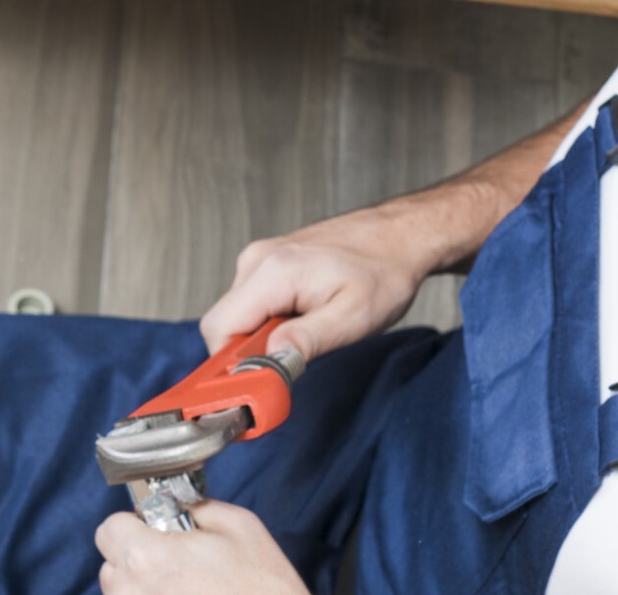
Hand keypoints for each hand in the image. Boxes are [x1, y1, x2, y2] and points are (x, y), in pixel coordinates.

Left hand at [95, 500, 305, 594]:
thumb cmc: (263, 592)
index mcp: (146, 558)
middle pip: (112, 566)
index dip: (134, 526)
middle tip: (179, 566)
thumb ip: (197, 507)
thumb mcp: (240, 527)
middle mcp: (130, 593)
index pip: (109, 529)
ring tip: (188, 591)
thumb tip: (177, 507)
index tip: (155, 533)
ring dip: (145, 589)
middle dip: (139, 560)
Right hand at [201, 214, 432, 360]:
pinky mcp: (267, 262)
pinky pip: (252, 303)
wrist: (400, 236)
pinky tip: (307, 314)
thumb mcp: (353, 318)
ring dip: (264, 336)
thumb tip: (267, 364)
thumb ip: (306, 341)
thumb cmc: (385, 273)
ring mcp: (260, 258)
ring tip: (310, 328)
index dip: (232, 364)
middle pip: (225, 324)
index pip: (218, 329)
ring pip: (239, 316)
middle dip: (252, 352)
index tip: (262, 381)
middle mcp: (257, 260)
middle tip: (296, 356)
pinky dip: (271, 320)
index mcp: (272, 272)